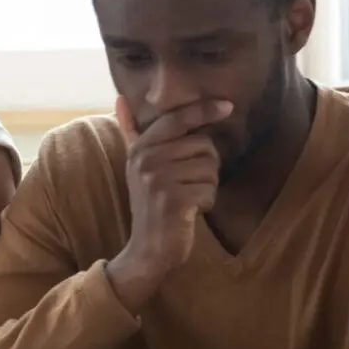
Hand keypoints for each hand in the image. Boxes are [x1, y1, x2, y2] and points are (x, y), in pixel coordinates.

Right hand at [106, 96, 232, 308]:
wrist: (147, 249)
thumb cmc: (150, 204)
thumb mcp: (137, 165)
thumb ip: (132, 132)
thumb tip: (120, 98)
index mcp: (141, 148)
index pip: (177, 119)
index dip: (204, 109)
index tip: (228, 105)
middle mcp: (146, 160)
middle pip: (204, 146)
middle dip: (206, 167)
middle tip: (187, 185)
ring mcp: (158, 179)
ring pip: (210, 169)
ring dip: (207, 187)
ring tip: (186, 198)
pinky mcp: (172, 199)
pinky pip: (209, 191)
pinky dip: (206, 204)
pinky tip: (188, 212)